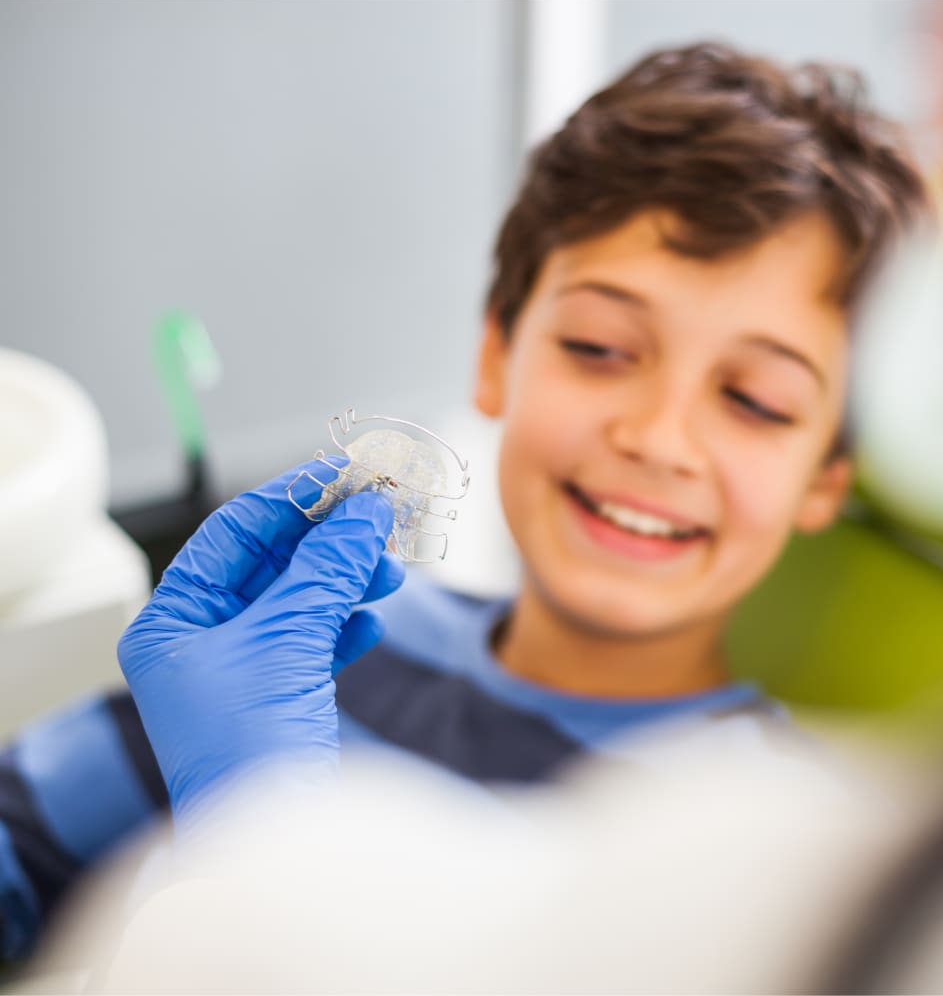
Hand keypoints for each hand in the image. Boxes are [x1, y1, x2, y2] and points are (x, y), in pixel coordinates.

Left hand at [118, 462, 404, 823]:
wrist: (273, 847)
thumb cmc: (250, 751)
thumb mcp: (287, 641)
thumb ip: (326, 568)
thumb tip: (364, 510)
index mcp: (173, 622)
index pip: (235, 532)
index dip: (294, 497)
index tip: (347, 474)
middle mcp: (199, 641)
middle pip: (272, 563)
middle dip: (330, 540)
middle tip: (381, 515)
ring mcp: (239, 669)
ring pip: (299, 599)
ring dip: (346, 579)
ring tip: (390, 570)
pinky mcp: (276, 696)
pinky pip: (313, 640)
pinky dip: (344, 624)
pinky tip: (370, 622)